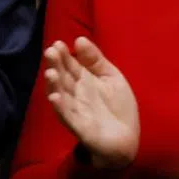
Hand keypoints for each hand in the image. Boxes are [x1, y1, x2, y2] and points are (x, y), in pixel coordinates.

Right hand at [44, 37, 139, 169]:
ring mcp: (76, 109)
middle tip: (50, 52)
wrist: (128, 139)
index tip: (58, 43)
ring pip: (61, 95)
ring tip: (50, 73)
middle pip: (63, 77)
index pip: (70, 64)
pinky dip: (60, 107)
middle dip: (56, 65)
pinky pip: (67, 116)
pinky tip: (54, 97)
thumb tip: (79, 39)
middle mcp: (75, 93)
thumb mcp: (111, 77)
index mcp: (83, 79)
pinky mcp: (79, 127)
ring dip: (54, 85)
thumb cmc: (119, 106)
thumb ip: (96, 60)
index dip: (63, 54)